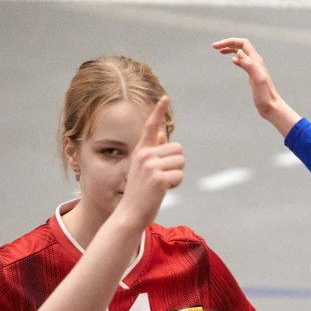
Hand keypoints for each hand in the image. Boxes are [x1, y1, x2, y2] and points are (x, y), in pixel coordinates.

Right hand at [118, 96, 183, 229]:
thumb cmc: (140, 192)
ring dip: (177, 175)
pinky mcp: (158, 178)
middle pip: (178, 150)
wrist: (130, 213)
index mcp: (141, 151)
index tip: (165, 98)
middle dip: (176, 164)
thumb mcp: (144, 168)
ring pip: (181, 162)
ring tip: (161, 184)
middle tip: (162, 178)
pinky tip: (163, 191)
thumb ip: (153, 151)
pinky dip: (176, 185)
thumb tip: (161, 133)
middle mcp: (144, 155)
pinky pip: (180, 176)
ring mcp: (151, 166)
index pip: (150, 127)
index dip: (158, 112)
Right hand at [212, 37, 300, 136]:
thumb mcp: (257, 79)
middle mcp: (256, 62)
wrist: (271, 107)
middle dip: (228, 43)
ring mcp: (255, 69)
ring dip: (231, 49)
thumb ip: (250, 65)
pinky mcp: (253, 76)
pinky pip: (244, 62)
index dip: (229, 42)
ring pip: (242, 53)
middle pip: (241, 46)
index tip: (216, 47)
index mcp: (256, 61)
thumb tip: (239, 52)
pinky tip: (232, 61)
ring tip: (219, 51)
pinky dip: (236, 58)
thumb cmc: (265, 96)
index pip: (242, 43)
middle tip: (214, 47)